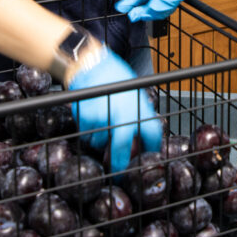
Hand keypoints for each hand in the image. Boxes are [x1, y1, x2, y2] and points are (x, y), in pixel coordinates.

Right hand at [67, 47, 163, 171]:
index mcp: (137, 109)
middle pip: (122, 149)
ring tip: (101, 122)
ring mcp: (102, 117)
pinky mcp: (85, 117)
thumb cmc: (115, 77)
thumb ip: (136, 113)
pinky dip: (87, 130)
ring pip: (99, 143)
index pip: (151, 134)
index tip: (149, 157)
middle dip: (120, 164)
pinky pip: (86, 133)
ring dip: (99, 140)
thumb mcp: (134, 93)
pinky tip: (90, 115)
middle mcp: (121, 115)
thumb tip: (140, 135)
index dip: (152, 148)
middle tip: (118, 172)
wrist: (92, 64)